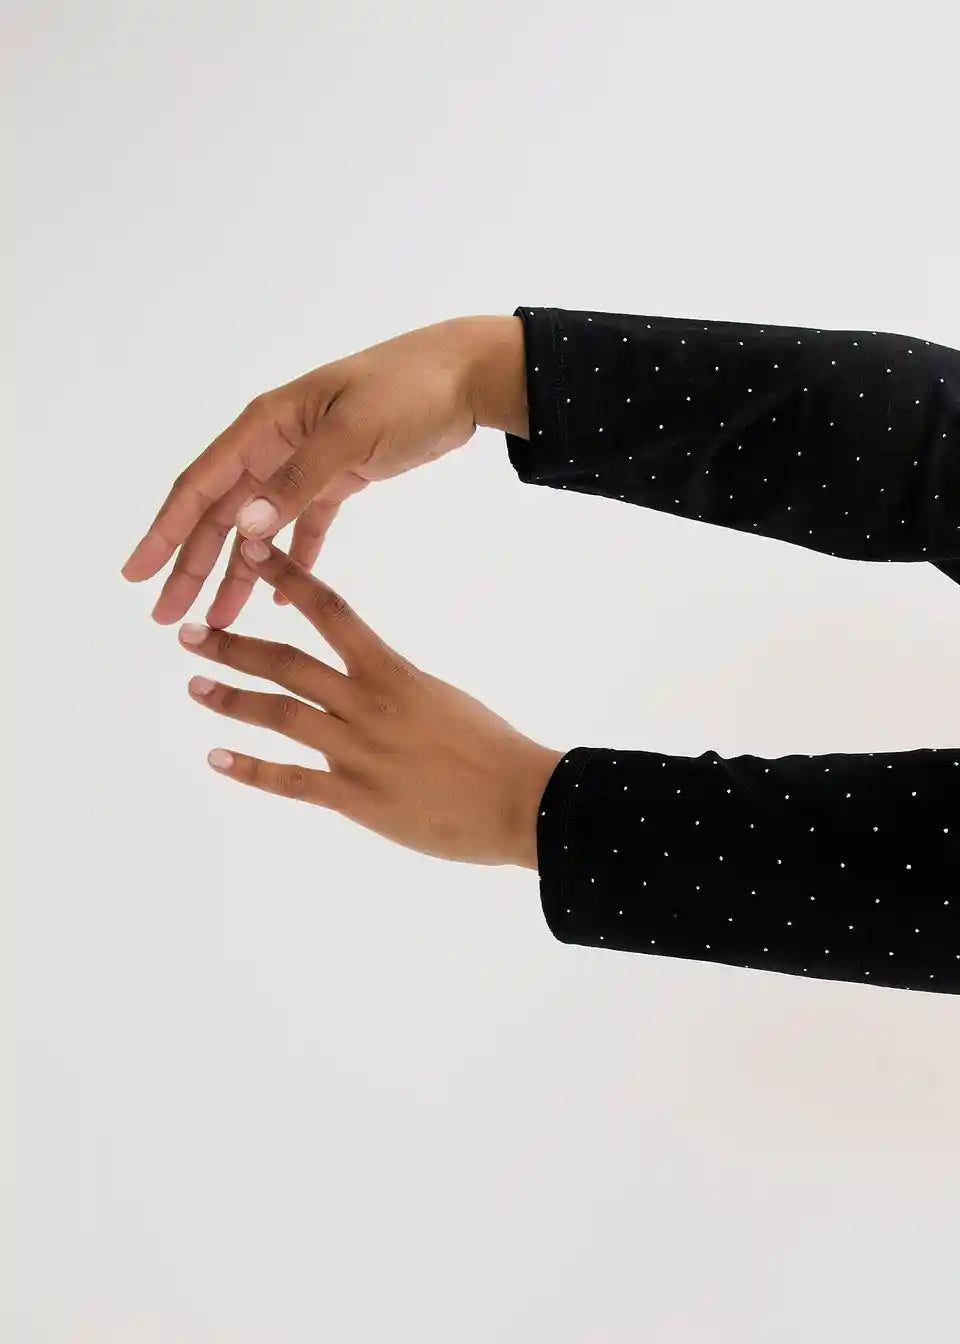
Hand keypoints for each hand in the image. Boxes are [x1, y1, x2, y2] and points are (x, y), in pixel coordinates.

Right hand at [123, 314, 527, 629]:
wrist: (466, 377)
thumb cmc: (407, 391)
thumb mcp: (351, 434)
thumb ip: (297, 482)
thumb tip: (244, 528)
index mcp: (266, 426)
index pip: (200, 486)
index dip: (164, 532)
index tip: (136, 574)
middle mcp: (275, 445)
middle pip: (221, 515)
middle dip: (192, 566)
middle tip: (169, 618)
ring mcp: (306, 463)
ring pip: (258, 527)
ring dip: (238, 573)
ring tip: (219, 621)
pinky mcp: (340, 478)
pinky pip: (304, 526)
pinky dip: (292, 560)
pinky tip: (279, 597)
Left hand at [177, 538, 563, 867]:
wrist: (522, 801)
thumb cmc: (490, 748)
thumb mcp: (438, 696)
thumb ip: (392, 685)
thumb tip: (359, 678)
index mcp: (393, 671)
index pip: (330, 611)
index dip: (286, 577)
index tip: (250, 553)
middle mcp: (369, 704)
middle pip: (287, 663)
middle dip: (233, 645)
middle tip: (190, 634)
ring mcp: (359, 753)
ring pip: (280, 716)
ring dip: (232, 699)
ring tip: (196, 687)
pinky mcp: (357, 799)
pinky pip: (292, 781)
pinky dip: (250, 770)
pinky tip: (217, 759)